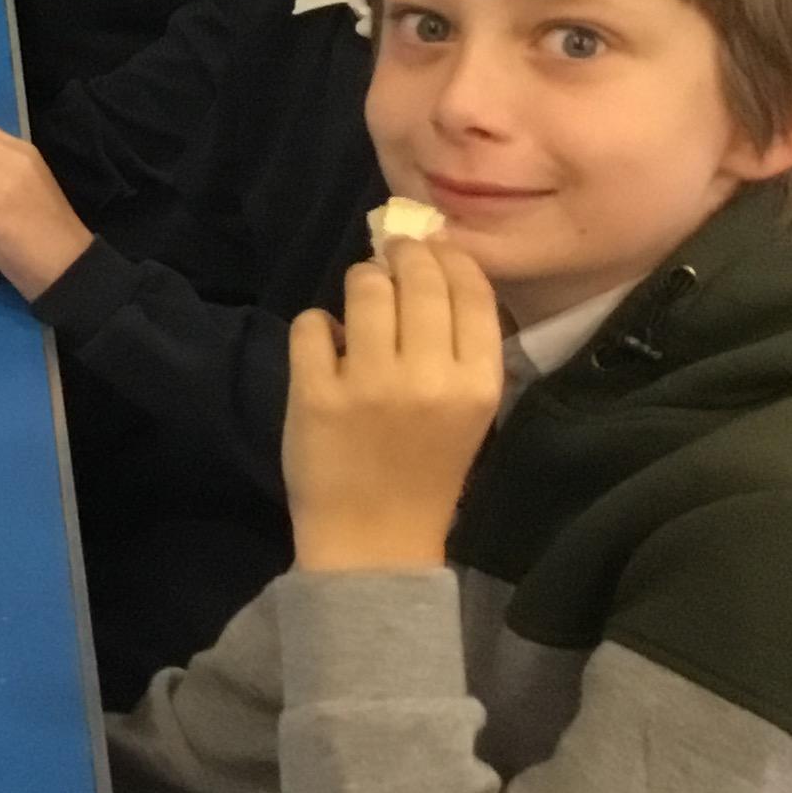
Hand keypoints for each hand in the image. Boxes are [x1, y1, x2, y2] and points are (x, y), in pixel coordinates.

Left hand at [282, 239, 505, 572]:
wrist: (375, 542)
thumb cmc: (425, 472)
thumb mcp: (468, 411)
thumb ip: (457, 345)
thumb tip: (434, 261)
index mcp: (478, 384)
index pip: (471, 290)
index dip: (448, 257)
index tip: (431, 249)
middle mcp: (430, 378)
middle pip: (417, 278)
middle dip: (401, 257)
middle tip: (389, 258)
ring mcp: (370, 385)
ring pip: (364, 288)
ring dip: (360, 283)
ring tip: (360, 304)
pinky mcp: (317, 395)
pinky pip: (312, 324)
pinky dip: (317, 327)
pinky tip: (326, 348)